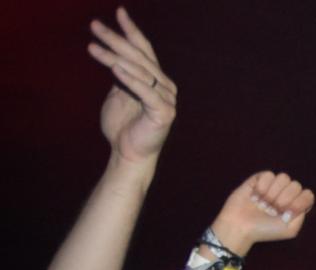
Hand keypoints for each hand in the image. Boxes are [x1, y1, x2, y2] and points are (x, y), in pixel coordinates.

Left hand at [88, 8, 175, 168]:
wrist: (128, 154)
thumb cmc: (122, 126)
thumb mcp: (118, 93)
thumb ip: (121, 75)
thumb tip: (114, 55)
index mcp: (156, 80)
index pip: (144, 50)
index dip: (131, 31)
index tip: (118, 12)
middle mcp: (165, 86)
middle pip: (139, 57)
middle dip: (116, 39)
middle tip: (94, 25)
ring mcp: (167, 99)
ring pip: (140, 71)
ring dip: (114, 57)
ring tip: (93, 47)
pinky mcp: (164, 112)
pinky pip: (145, 91)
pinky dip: (129, 79)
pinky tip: (115, 68)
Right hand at [207, 172, 315, 256]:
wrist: (240, 226)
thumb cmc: (265, 230)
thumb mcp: (290, 229)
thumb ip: (301, 214)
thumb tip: (298, 201)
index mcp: (296, 205)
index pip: (307, 194)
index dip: (299, 202)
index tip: (287, 213)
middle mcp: (286, 194)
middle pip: (296, 185)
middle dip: (283, 200)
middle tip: (271, 211)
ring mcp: (273, 186)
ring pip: (283, 177)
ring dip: (272, 194)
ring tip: (262, 205)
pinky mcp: (259, 179)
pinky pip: (268, 174)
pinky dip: (262, 187)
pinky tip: (254, 197)